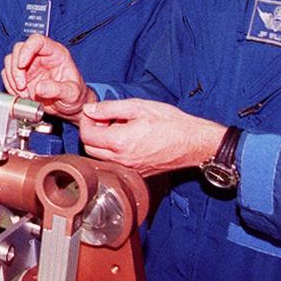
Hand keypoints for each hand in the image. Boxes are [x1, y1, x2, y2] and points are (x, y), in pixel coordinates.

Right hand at [2, 34, 90, 119]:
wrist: (70, 108)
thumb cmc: (75, 96)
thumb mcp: (72, 94)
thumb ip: (57, 89)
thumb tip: (40, 88)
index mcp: (55, 53)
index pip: (37, 41)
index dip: (26, 50)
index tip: (22, 65)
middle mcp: (40, 56)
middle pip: (19, 50)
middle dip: (16, 69)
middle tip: (22, 87)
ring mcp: (29, 66)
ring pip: (10, 61)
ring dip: (12, 79)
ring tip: (24, 94)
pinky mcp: (21, 76)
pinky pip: (7, 75)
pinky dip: (10, 86)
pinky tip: (21, 95)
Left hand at [78, 99, 225, 176]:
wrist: (194, 143)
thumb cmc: (170, 123)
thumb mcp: (139, 107)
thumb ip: (110, 108)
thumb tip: (89, 109)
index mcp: (120, 142)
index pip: (86, 136)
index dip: (87, 121)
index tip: (95, 113)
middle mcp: (122, 160)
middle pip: (89, 149)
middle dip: (92, 133)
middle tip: (107, 119)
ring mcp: (130, 169)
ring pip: (101, 158)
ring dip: (102, 143)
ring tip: (119, 128)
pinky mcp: (139, 174)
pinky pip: (116, 164)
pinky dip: (114, 152)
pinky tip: (128, 140)